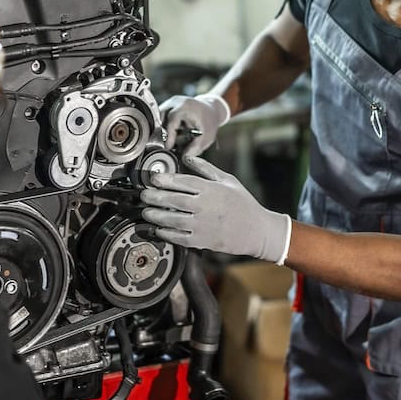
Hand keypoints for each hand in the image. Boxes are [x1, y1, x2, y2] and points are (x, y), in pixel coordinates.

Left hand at [139, 156, 291, 263]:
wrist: (256, 230)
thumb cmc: (243, 204)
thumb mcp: (228, 180)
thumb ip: (206, 168)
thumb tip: (187, 158)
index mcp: (212, 190)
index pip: (184, 182)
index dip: (165, 179)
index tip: (153, 178)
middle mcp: (206, 207)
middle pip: (174, 200)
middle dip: (155, 197)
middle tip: (143, 195)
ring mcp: (203, 226)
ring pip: (173, 220)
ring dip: (156, 215)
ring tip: (146, 212)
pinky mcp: (202, 241)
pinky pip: (180, 237)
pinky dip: (166, 233)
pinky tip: (157, 229)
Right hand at [159, 94, 230, 156]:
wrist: (212, 110)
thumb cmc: (209, 121)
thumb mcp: (207, 136)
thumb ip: (196, 147)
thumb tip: (185, 157)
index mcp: (185, 106)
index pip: (171, 121)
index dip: (169, 135)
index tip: (169, 147)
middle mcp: (175, 101)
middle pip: (161, 119)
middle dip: (164, 133)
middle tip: (170, 144)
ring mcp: (171, 102)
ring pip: (159, 118)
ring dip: (164, 130)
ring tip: (173, 138)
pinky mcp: (168, 105)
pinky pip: (161, 117)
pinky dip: (165, 126)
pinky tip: (174, 132)